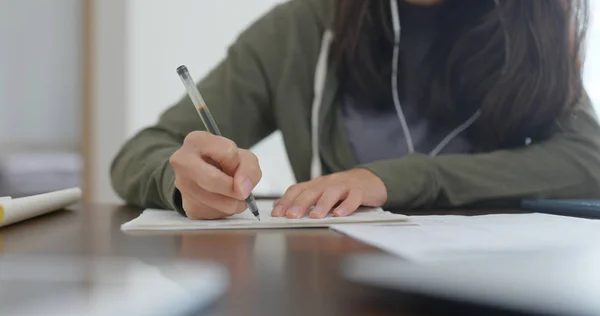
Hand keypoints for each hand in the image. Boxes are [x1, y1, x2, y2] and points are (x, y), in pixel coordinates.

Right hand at [170, 131, 261, 219]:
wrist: (205, 175)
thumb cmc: (224, 162)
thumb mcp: (243, 157)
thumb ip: (249, 168)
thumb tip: (243, 190)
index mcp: (196, 140)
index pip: (228, 153)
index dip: (237, 163)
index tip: (234, 165)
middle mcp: (182, 161)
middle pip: (213, 180)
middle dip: (235, 189)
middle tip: (242, 191)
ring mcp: (181, 185)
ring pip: (218, 202)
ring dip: (233, 202)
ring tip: (231, 194)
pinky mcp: (188, 206)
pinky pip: (214, 214)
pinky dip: (225, 211)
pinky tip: (220, 200)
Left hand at [271, 169, 386, 218]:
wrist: (370, 179)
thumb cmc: (343, 189)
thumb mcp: (320, 192)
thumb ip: (301, 198)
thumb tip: (278, 206)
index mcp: (316, 184)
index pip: (298, 190)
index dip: (286, 201)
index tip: (277, 213)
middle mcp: (328, 183)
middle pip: (312, 191)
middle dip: (300, 203)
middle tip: (291, 215)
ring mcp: (344, 186)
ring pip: (331, 193)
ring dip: (322, 204)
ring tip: (315, 216)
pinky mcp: (360, 191)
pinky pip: (353, 197)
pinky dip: (346, 206)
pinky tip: (339, 214)